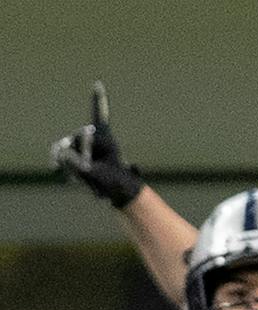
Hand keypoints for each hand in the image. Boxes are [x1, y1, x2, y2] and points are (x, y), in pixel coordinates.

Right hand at [50, 83, 143, 207]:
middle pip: (77, 139)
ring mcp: (83, 146)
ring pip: (67, 149)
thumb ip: (80, 164)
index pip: (99, 116)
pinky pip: (62, 154)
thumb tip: (63, 154)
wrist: (116, 191)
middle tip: (90, 170)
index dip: (98, 100)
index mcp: (105, 138)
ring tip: (87, 176)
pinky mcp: (75, 155)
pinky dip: (58, 161)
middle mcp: (92, 138)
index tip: (98, 83)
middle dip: (80, 155)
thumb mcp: (99, 174)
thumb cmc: (115, 182)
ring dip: (72, 164)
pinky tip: (55, 167)